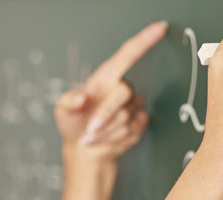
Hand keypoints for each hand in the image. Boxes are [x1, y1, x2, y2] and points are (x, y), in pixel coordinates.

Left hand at [55, 21, 166, 161]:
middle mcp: (121, 88)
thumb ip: (67, 102)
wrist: (84, 149)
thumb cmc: (74, 124)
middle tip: (90, 130)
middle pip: (124, 92)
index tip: (160, 28)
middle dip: (106, 114)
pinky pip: (131, 131)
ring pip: (126, 117)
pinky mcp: (140, 123)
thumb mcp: (63, 112)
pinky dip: (112, 139)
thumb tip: (79, 98)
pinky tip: (102, 140)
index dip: (144, 41)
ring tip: (90, 138)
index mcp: (106, 77)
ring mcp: (133, 106)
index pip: (127, 55)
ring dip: (105, 132)